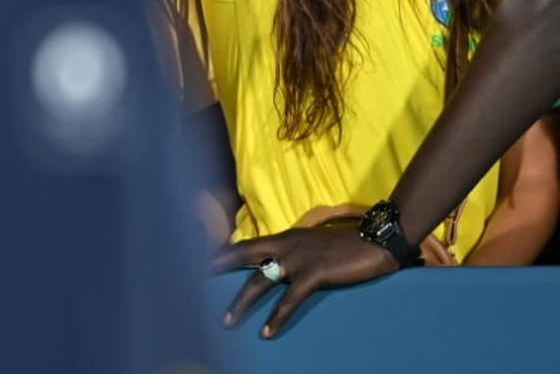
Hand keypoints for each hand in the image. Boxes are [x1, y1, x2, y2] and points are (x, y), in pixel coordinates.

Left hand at [213, 226, 399, 338]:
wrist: (375, 239)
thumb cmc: (345, 244)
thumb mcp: (311, 242)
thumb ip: (291, 250)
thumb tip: (276, 263)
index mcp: (283, 237)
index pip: (244, 244)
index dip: (221, 253)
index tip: (200, 262)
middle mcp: (284, 245)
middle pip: (241, 258)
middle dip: (217, 270)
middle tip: (194, 284)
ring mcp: (298, 259)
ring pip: (259, 282)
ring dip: (241, 304)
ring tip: (226, 322)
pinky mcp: (315, 274)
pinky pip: (290, 299)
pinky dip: (277, 317)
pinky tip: (267, 332)